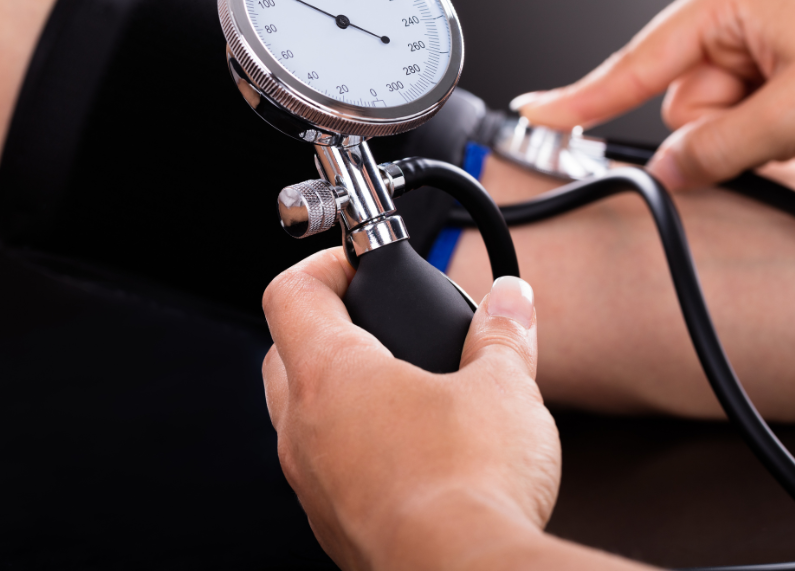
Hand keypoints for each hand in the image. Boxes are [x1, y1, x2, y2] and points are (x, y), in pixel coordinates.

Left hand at [262, 248, 560, 570]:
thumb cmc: (471, 486)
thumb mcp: (505, 389)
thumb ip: (503, 334)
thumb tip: (510, 302)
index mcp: (331, 376)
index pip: (291, 293)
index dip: (324, 266)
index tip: (361, 266)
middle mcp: (304, 431)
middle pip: (283, 353)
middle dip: (326, 327)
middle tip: (381, 324)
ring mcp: (312, 486)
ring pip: (300, 418)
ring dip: (338, 394)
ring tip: (402, 389)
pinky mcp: (333, 528)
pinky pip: (325, 471)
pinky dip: (353, 448)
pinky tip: (410, 454)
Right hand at [514, 0, 794, 188]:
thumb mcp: (791, 117)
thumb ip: (714, 150)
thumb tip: (668, 172)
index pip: (635, 62)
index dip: (581, 97)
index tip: (535, 112)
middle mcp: (739, 4)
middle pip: (681, 97)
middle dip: (717, 129)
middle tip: (775, 130)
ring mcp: (766, 30)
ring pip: (716, 111)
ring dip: (750, 133)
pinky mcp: (790, 55)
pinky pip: (749, 109)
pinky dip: (771, 129)